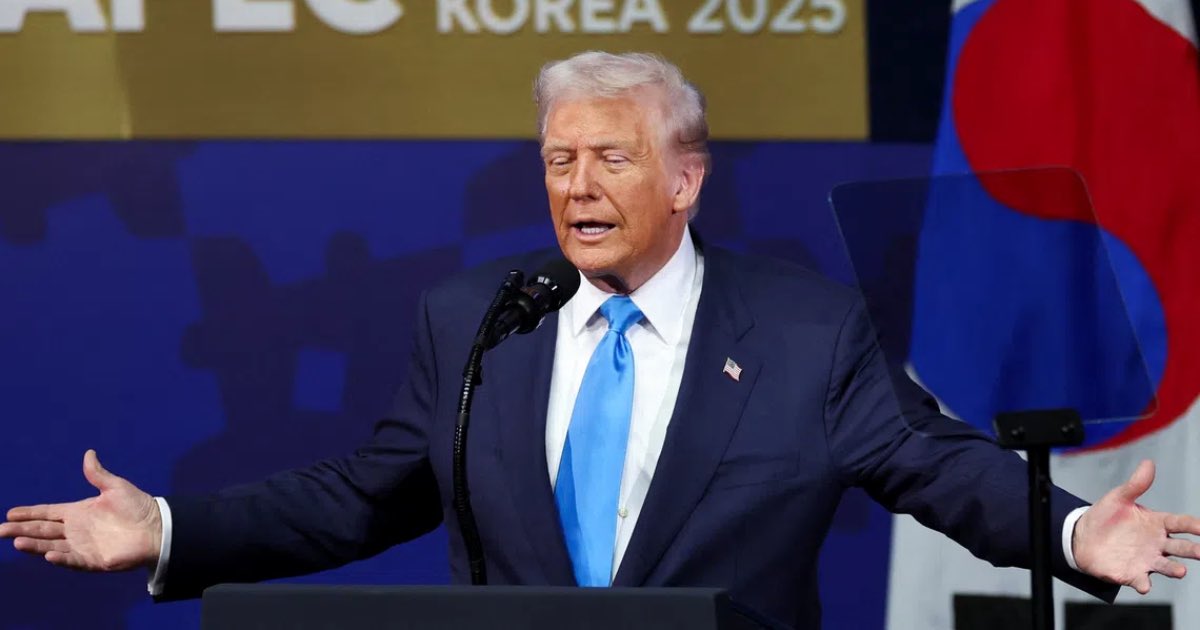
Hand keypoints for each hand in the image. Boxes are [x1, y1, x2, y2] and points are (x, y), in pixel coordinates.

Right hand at [0, 449, 161, 570]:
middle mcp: (76, 530)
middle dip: (21, 531)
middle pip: (43, 531)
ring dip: (35, 545)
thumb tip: (89, 453)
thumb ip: (98, 474)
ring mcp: (83, 546)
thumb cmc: (139, 506)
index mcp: (78, 512)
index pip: (47, 513)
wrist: (159, 526)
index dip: (29, 514)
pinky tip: (48, 555)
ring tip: (17, 542)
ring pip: (52, 545)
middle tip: (0, 530)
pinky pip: (73, 559)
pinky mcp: (94, 560)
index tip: (9, 514)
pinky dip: (61, 558)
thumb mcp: (115, 487)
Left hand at [1073, 459, 1199, 593]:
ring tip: (1181, 570)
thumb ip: (1136, 484)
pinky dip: (1144, 584)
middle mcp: (1157, 544)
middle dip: (1192, 550)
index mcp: (1157, 523)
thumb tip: (1148, 463)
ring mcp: (1146, 560)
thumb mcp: (1119, 498)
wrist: (1082, 537)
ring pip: (1166, 566)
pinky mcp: (1132, 574)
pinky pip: (1141, 581)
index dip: (1193, 525)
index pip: (1180, 523)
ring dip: (1174, 569)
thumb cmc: (1105, 516)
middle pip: (1180, 547)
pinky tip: (1144, 585)